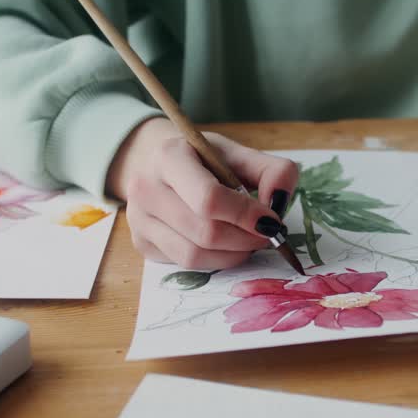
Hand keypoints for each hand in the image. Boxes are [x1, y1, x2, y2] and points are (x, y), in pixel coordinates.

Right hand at [108, 117, 298, 268]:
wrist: (159, 164)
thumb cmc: (203, 160)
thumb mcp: (238, 154)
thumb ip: (272, 171)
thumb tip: (279, 202)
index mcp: (170, 156)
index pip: (209, 199)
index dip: (245, 215)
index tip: (271, 220)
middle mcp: (145, 187)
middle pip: (205, 232)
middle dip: (245, 239)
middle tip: (266, 234)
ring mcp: (138, 218)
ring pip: (194, 255)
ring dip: (233, 254)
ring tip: (248, 240)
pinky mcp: (141, 242)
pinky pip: (185, 264)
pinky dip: (215, 260)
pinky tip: (225, 245)